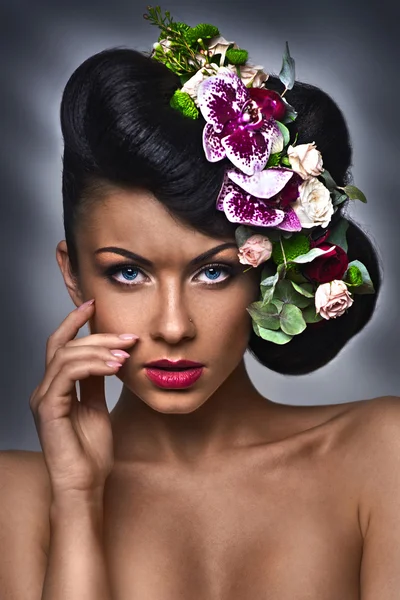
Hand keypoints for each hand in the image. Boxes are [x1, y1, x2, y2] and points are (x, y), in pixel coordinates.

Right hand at [29, 299, 138, 498]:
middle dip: (97, 335)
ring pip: (65, 356)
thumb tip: (107, 356)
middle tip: (128, 336)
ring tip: (125, 353)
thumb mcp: (96, 407)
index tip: (94, 305)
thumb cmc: (90, 452)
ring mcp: (43, 398)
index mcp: (56, 388)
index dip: (75, 322)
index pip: (61, 346)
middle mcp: (45, 390)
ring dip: (98, 350)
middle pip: (65, 346)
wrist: (85, 484)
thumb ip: (95, 382)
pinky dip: (92, 366)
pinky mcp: (47, 409)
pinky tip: (114, 367)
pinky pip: (67, 375)